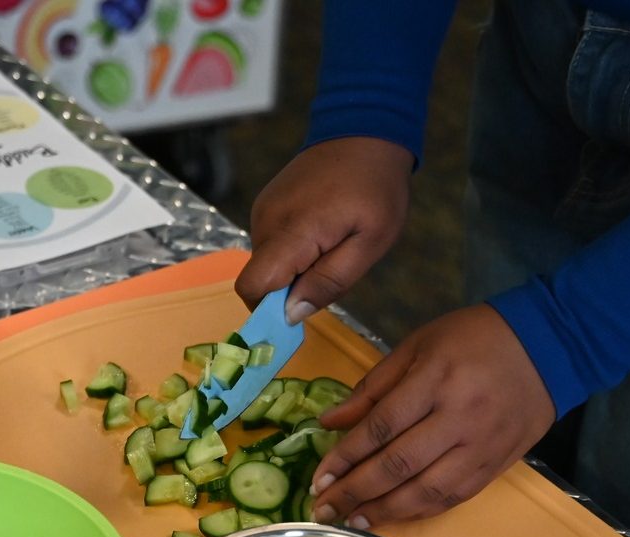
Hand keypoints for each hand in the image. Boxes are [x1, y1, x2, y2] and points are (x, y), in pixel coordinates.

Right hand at [234, 137, 413, 321]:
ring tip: (332, 243)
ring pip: (268, 262)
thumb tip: (290, 314)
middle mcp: (266, 222)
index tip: (298, 309)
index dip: (268, 309)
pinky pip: (272, 243)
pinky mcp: (266, 204)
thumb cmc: (377, 188)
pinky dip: (293, 250)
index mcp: (292, 232)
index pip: (253, 286)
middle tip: (334, 265)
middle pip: (262, 278)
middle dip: (291, 287)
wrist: (364, 129)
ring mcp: (263, 210)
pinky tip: (322, 230)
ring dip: (295, 267)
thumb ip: (331, 280)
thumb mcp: (371, 242)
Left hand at [308, 306, 556, 527]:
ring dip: (383, 511)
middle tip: (323, 509)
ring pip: (426, 490)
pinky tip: (391, 516)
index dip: (345, 457)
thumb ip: (373, 387)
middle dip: (355, 491)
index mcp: (436, 379)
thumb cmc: (473, 338)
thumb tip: (328, 422)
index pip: (381, 427)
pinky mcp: (498, 464)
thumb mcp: (418, 345)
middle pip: (399, 464)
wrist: (549, 345)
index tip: (318, 477)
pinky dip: (418, 511)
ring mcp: (482, 445)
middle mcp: (459, 417)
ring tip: (350, 520)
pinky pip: (453, 497)